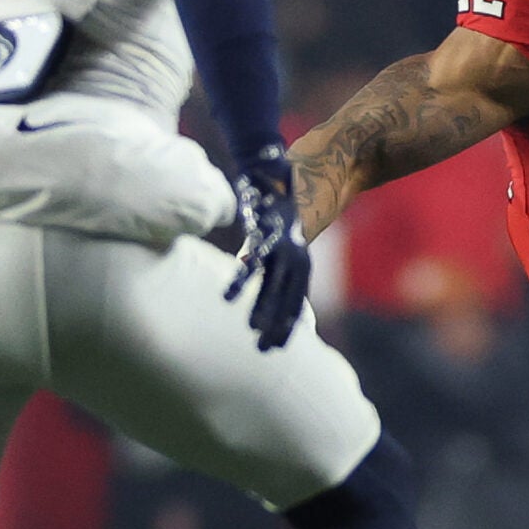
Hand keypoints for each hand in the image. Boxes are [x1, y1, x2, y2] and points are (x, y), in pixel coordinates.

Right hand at [224, 151, 310, 350]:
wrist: (272, 178)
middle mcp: (296, 259)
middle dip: (277, 325)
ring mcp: (281, 247)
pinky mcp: (263, 235)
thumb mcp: (275, 246)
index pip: (296, 303)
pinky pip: (251, 262)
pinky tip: (229, 298)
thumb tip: (252, 282)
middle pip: (288, 299)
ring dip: (262, 308)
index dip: (287, 325)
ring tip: (252, 331)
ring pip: (272, 285)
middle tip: (264, 350)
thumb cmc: (271, 215)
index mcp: (300, 265)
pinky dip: (241, 280)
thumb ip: (268, 268)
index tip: (277, 348)